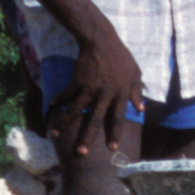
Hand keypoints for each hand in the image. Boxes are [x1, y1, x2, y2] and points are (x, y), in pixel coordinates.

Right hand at [52, 30, 141, 159]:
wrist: (102, 41)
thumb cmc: (121, 58)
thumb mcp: (135, 73)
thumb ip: (137, 91)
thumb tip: (141, 108)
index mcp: (121, 93)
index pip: (118, 117)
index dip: (114, 133)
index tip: (111, 148)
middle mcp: (105, 94)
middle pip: (95, 120)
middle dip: (87, 138)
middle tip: (81, 153)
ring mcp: (90, 88)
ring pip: (75, 111)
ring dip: (63, 124)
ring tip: (53, 135)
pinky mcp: (77, 81)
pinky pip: (66, 95)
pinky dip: (59, 101)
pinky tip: (53, 107)